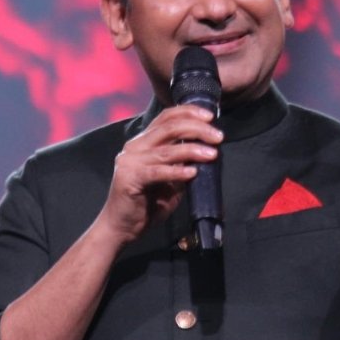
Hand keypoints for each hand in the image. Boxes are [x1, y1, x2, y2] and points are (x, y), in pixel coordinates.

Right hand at [95, 105, 222, 245]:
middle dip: (197, 128)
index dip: (189, 112)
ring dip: (192, 150)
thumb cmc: (147, 204)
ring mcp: (130, 162)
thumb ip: (182, 163)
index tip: (210, 116)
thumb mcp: (170, 179)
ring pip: (166, 150)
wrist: (121, 227)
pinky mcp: (129, 179)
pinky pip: (157, 172)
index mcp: (142, 142)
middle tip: (218, 136)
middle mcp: (134, 147)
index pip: (166, 117)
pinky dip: (176, 171)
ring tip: (212, 154)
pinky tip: (192, 173)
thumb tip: (207, 151)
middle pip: (169, 128)